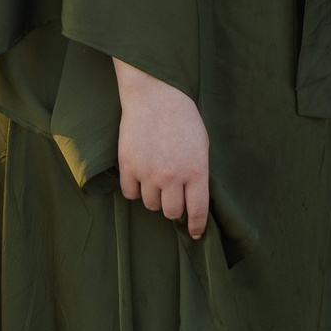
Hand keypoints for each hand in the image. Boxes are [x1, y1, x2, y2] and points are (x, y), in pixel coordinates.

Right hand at [115, 59, 209, 239]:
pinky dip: (134, 189)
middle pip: (171, 212)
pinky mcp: (128, 167)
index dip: (197, 226)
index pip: (197, 210)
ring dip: (154, 197)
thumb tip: (193, 199)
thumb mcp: (201, 146)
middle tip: (172, 194)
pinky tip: (139, 175)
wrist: (156, 96)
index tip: (196, 234)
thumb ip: (198, 173)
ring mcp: (149, 173)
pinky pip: (130, 193)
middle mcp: (173, 176)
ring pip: (150, 204)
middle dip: (173, 207)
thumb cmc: (183, 119)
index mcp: (197, 171)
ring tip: (156, 178)